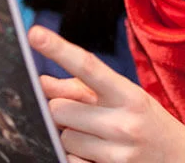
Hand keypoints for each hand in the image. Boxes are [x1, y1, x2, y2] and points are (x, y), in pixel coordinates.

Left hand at [28, 26, 184, 162]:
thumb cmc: (149, 125)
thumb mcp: (126, 99)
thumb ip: (82, 88)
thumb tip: (42, 83)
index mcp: (130, 95)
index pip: (88, 67)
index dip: (59, 50)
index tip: (35, 34)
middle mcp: (124, 123)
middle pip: (59, 108)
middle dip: (63, 111)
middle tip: (84, 116)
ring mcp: (118, 154)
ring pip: (63, 137)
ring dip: (71, 136)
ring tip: (97, 139)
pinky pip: (69, 161)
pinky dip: (75, 157)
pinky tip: (96, 155)